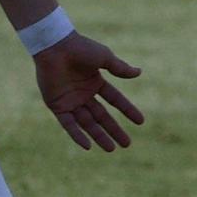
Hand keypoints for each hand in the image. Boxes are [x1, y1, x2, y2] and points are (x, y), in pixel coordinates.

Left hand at [34, 33, 143, 151]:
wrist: (55, 46)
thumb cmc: (79, 48)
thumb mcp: (104, 58)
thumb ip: (120, 68)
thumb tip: (139, 73)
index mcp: (95, 81)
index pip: (115, 99)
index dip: (128, 110)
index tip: (141, 122)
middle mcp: (83, 93)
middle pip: (102, 116)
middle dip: (114, 130)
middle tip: (127, 144)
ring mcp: (70, 100)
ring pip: (87, 123)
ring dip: (99, 136)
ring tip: (111, 149)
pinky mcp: (57, 106)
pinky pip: (68, 124)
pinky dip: (77, 135)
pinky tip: (88, 146)